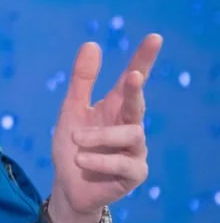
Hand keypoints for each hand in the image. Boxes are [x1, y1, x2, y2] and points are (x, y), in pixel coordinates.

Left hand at [49, 33, 162, 222]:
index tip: (154, 37)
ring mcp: (135, 150)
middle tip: (134, 76)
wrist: (67, 185)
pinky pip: (123, 163)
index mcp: (115, 108)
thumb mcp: (71, 110)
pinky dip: (99, 159)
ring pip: (130, 135)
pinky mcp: (135, 174)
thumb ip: (82, 81)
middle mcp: (130, 126)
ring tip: (76, 140)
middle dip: (137, 90)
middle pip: (139, 103)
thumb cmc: (72, 146)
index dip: (143, 59)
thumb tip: (92, 43)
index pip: (132, 80)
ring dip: (99, 136)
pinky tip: (81, 160)